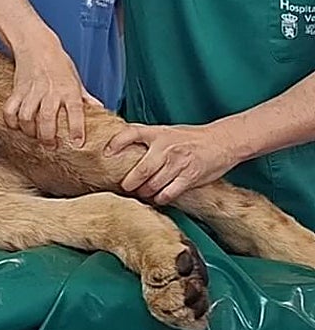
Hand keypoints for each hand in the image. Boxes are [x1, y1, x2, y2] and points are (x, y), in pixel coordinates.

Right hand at [4, 43, 100, 146]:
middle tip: (50, 146)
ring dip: (29, 130)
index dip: (77, 128)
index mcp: (68, 89)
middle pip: (47, 118)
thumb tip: (99, 110)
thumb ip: (85, 97)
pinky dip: (11, 121)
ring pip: (27, 116)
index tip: (78, 143)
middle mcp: (50, 91)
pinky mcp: (17, 90)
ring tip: (34, 136)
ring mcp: (32, 91)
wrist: (36, 45)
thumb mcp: (75, 78)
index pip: (76, 111)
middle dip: (48, 136)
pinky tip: (16, 125)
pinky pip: (10, 109)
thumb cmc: (58, 62)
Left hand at [104, 123, 237, 204]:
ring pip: (153, 185)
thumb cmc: (192, 138)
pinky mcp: (190, 177)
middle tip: (125, 187)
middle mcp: (166, 148)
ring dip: (144, 193)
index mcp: (158, 133)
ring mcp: (178, 163)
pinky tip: (158, 198)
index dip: (116, 143)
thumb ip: (148, 139)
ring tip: (140, 194)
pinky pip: (168, 193)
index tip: (106, 154)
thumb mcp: (167, 131)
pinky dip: (160, 198)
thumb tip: (124, 149)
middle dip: (129, 183)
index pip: (131, 133)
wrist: (224, 141)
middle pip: (141, 170)